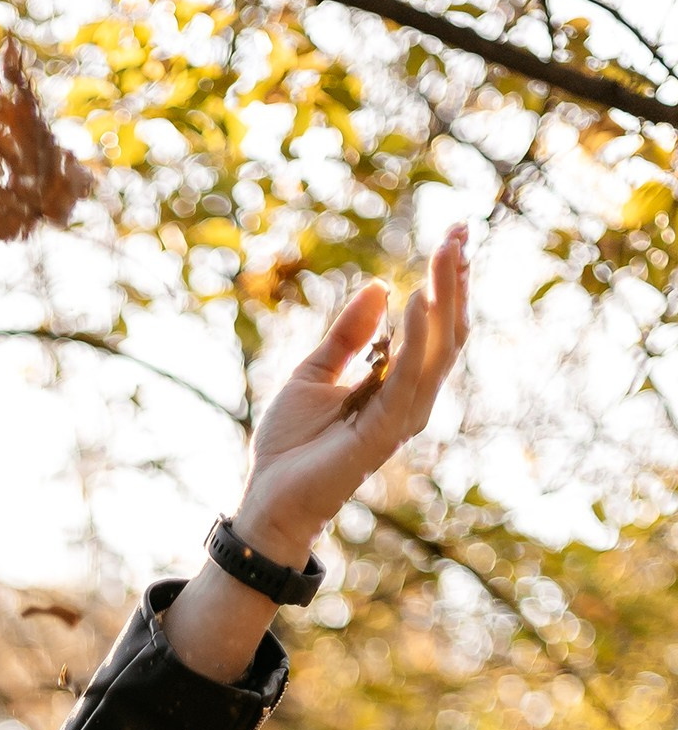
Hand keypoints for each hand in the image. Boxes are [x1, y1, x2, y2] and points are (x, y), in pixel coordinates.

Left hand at [233, 226, 470, 567]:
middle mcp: (407, 400)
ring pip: (437, 351)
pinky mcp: (381, 434)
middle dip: (454, 282)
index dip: (444, 283)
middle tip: (461, 231)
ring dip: (444, 299)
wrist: (268, 498)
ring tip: (447, 253)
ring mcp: (399, 418)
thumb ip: (349, 335)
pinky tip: (415, 301)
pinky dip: (415, 339)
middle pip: (445, 333)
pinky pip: (407, 379)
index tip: (453, 236)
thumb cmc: (290, 445)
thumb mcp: (315, 372)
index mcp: (394, 386)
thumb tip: (378, 286)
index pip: (432, 328)